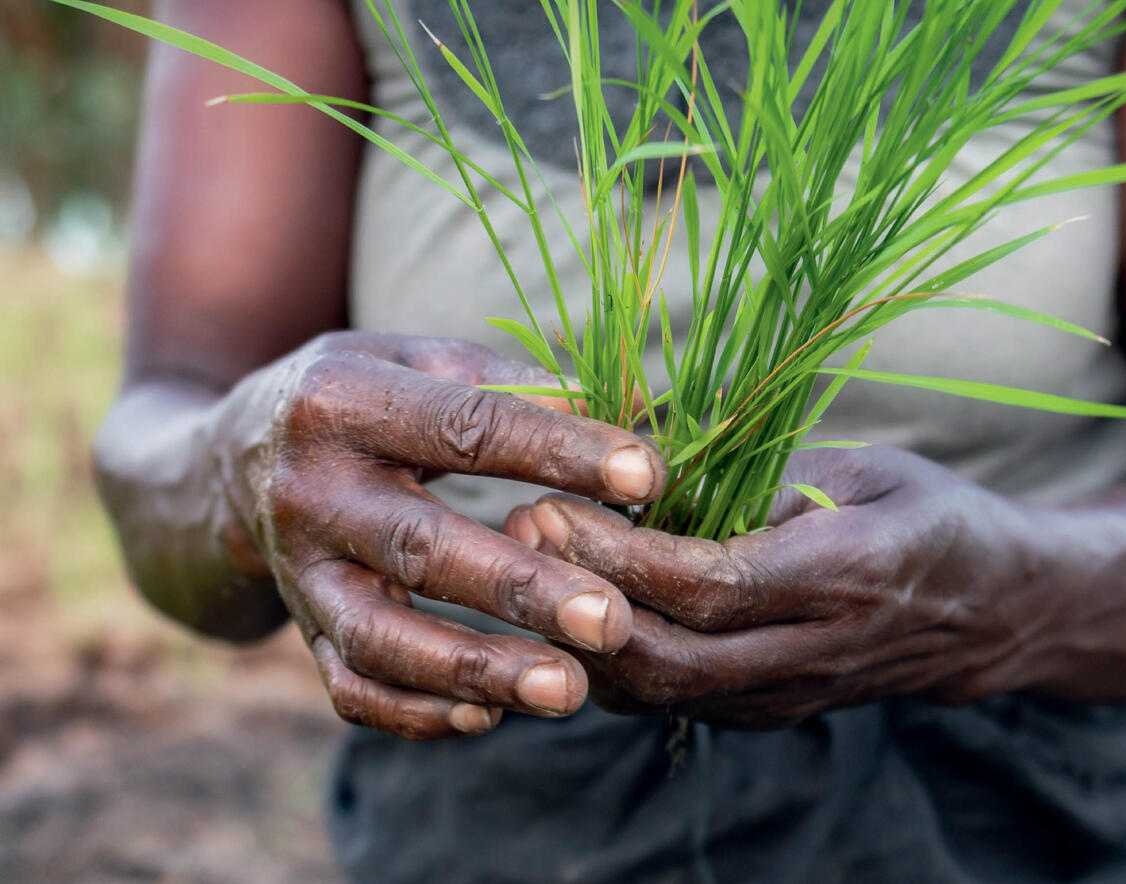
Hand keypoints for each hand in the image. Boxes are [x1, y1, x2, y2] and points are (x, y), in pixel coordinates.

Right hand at [214, 332, 665, 737]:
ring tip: (570, 690)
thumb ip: (510, 381)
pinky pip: (350, 686)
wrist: (236, 456)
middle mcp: (311, 490)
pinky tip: (488, 717)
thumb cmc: (360, 399)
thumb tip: (624, 404)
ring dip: (476, 670)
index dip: (558, 450)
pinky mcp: (301, 625)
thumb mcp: (416, 361)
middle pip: (420, 546)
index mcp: (345, 401)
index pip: (465, 427)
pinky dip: (416, 712)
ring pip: (379, 637)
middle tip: (610, 618)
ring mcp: (300, 569)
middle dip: (521, 588)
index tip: (647, 474)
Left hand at [507, 445, 1066, 727]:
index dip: (621, 553)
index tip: (555, 501)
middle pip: (671, 659)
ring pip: (661, 693)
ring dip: (584, 634)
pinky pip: (673, 699)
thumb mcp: (862, 467)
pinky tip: (573, 602)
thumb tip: (645, 460)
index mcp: (847, 577)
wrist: (993, 611)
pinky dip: (612, 659)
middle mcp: (815, 652)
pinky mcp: (769, 710)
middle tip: (524, 526)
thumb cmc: (927, 513)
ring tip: (533, 558)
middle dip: (581, 600)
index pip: (710, 586)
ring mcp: (790, 694)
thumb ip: (762, 475)